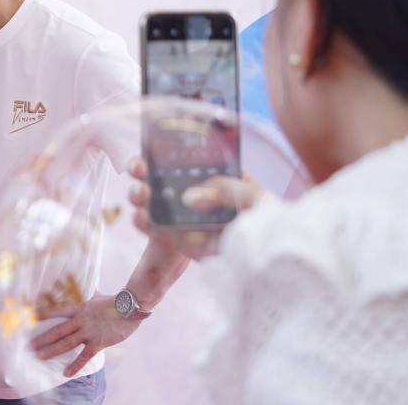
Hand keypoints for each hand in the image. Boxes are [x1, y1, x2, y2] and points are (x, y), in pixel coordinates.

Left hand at [30, 294, 137, 377]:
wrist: (130, 307)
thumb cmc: (113, 301)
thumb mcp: (96, 294)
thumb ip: (85, 291)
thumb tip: (79, 281)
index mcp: (78, 308)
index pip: (56, 311)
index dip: (43, 314)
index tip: (29, 317)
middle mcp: (80, 320)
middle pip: (57, 330)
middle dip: (42, 338)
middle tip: (28, 345)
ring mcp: (88, 332)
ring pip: (66, 343)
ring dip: (52, 350)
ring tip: (39, 356)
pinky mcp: (98, 342)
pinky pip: (84, 356)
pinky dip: (75, 365)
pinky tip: (66, 372)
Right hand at [128, 159, 265, 259]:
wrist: (269, 262)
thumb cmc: (268, 223)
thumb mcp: (254, 197)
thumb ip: (225, 188)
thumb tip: (190, 196)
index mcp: (216, 174)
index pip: (185, 155)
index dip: (165, 148)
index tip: (152, 145)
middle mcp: (196, 192)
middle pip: (161, 174)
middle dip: (143, 168)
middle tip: (139, 169)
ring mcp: (184, 215)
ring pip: (152, 199)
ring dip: (139, 193)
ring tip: (141, 194)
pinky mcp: (178, 238)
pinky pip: (153, 227)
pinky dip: (142, 221)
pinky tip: (141, 216)